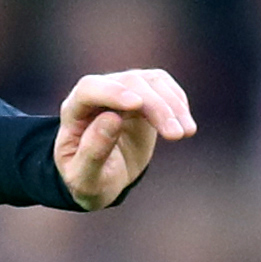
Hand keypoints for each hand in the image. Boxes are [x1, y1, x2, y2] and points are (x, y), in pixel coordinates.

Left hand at [52, 68, 193, 209]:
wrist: (103, 178)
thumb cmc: (89, 180)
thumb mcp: (85, 179)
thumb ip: (92, 152)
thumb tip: (112, 118)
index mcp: (74, 111)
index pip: (89, 89)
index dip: (112, 93)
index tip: (137, 104)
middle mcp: (98, 93)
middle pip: (128, 83)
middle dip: (155, 105)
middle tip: (176, 135)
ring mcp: (122, 90)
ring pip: (150, 81)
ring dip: (172, 104)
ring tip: (186, 133)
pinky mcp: (144, 94)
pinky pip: (163, 86)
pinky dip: (177, 102)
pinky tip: (186, 125)